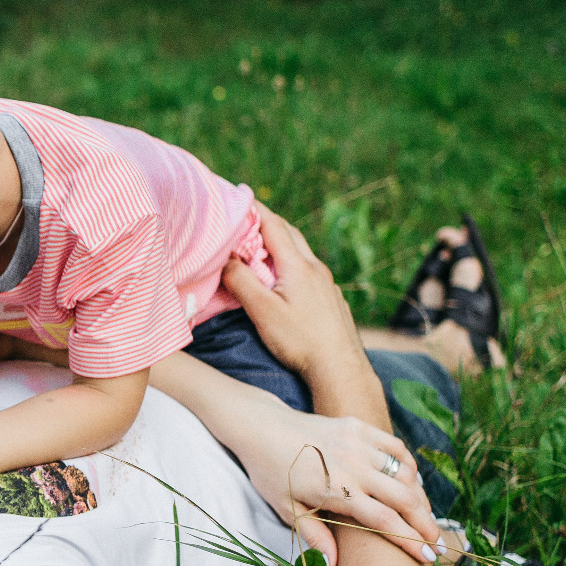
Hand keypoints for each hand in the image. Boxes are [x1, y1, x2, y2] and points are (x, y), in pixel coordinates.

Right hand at [222, 204, 367, 380]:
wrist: (340, 369)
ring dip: (280, 243)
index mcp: (298, 266)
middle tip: (244, 217)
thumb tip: (225, 257)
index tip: (237, 196)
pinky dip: (291, 263)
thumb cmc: (300, 341)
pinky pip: (309, 271)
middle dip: (266, 222)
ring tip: (259, 245)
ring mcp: (327, 284)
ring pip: (301, 253)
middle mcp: (316, 269)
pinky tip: (284, 278)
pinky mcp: (331, 299)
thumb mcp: (262, 311)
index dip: (254, 209)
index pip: (273, 225)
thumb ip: (241, 281)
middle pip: (290, 234)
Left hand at [230, 394, 440, 565]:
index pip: (384, 520)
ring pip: (405, 473)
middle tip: (438, 544)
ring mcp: (358, 443)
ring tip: (424, 518)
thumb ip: (314, 535)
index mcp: (336, 490)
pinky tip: (412, 483)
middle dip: (426, 524)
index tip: (428, 557)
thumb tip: (334, 565)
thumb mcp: (286, 508)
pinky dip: (409, 467)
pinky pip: (396, 448)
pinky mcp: (359, 427)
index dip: (409, 541)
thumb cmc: (272, 473)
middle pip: (404, 498)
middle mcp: (352, 465)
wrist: (261, 427)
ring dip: (420, 497)